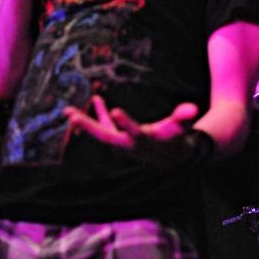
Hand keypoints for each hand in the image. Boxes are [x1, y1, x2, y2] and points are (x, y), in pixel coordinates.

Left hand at [64, 95, 199, 166]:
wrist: (169, 159)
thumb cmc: (176, 141)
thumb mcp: (180, 130)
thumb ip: (183, 118)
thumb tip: (192, 108)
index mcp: (145, 143)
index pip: (135, 134)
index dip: (126, 124)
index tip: (115, 111)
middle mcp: (128, 145)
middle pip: (106, 137)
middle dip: (89, 127)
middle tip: (73, 116)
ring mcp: (120, 142)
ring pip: (100, 132)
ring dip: (84, 121)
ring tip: (67, 110)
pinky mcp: (119, 137)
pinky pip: (106, 125)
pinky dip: (100, 113)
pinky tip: (95, 99)